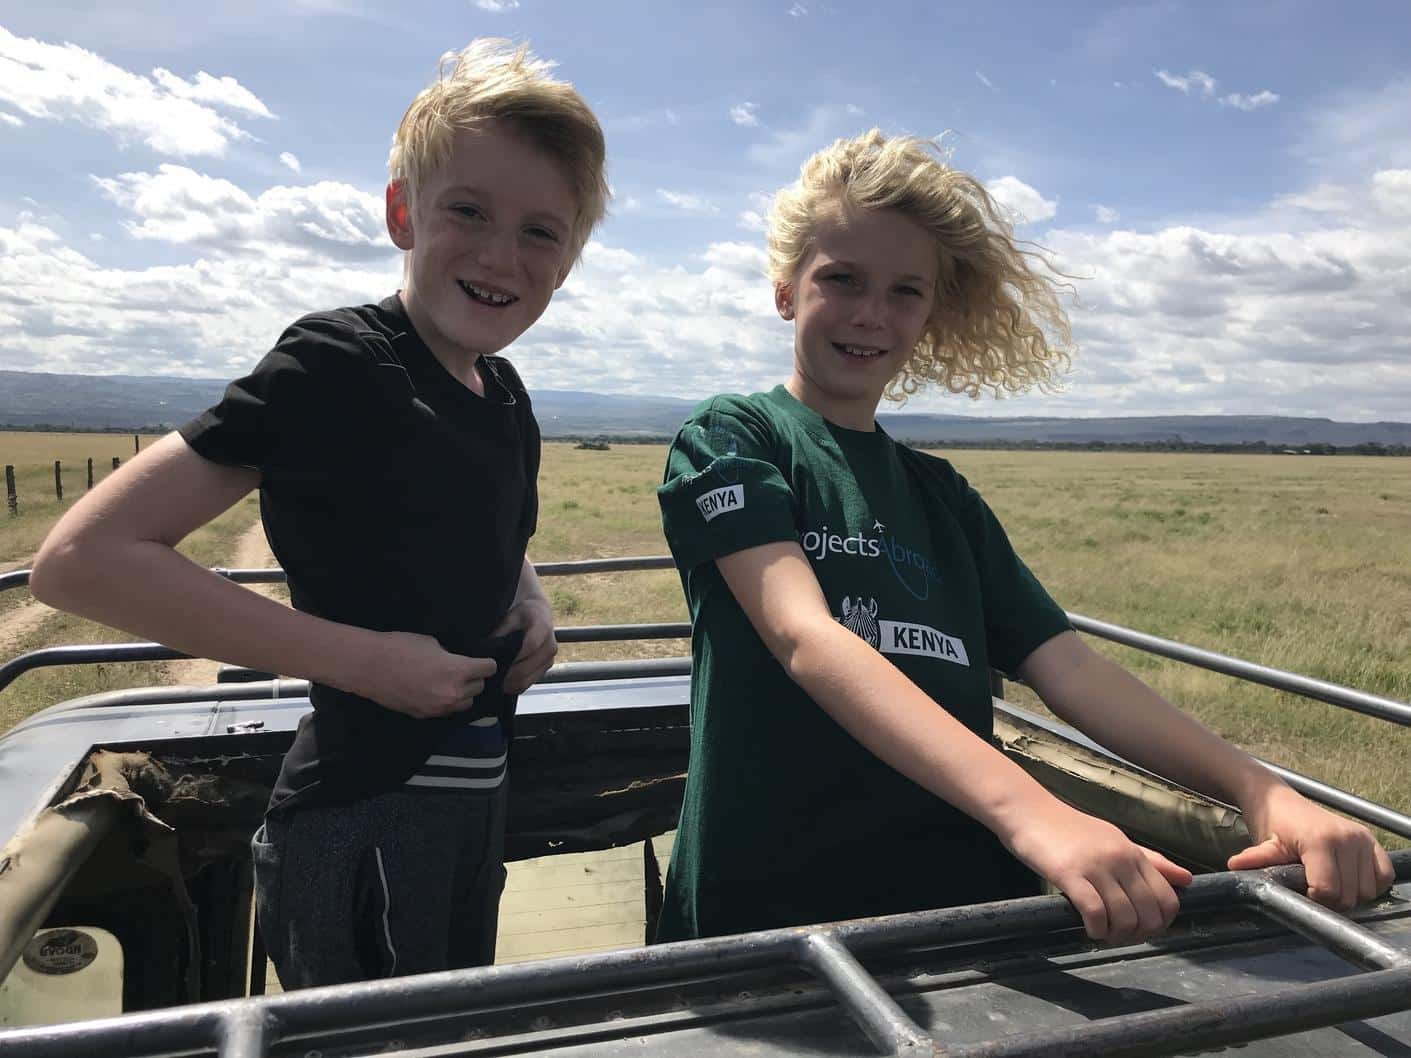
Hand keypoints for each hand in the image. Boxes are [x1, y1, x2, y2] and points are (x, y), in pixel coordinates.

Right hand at [351, 630, 496, 718]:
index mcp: (458, 671)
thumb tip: (456, 661)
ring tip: (450, 683)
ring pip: (465, 704)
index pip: (489, 669)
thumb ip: (450, 656)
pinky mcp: (424, 715)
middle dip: (474, 678)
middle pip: (479, 688)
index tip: (481, 660)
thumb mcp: (433, 644)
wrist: (370, 666)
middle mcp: (453, 693)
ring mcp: (439, 708)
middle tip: (463, 670)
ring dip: (462, 694)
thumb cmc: (400, 647)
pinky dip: (445, 702)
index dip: (486, 663)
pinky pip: (445, 711)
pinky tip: (434, 692)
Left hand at [491, 597, 557, 693]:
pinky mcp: (547, 668)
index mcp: (543, 627)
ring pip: (528, 679)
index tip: (495, 662)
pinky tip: (504, 682)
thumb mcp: (512, 615)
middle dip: (507, 675)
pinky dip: (516, 685)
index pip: (529, 646)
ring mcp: (550, 658)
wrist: (540, 614)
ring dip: (510, 683)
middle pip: (527, 667)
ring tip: (495, 680)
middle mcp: (550, 645)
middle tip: (489, 676)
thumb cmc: (524, 614)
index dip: (512, 657)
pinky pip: (530, 683)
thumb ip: (502, 630)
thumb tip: (489, 648)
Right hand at [1002, 799, 1192, 943]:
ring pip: (1125, 917)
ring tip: (1102, 933)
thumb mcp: (1114, 840)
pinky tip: (1088, 929)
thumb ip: (1150, 861)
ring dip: (1116, 935)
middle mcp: (1120, 859)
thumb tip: (1187, 879)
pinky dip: (1096, 930)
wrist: (1028, 811)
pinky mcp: (1070, 874)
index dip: (1159, 923)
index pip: (1167, 899)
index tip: (1140, 928)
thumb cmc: (1068, 828)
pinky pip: (1096, 913)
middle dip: (1138, 934)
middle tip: (1119, 935)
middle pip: (1149, 913)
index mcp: (1133, 853)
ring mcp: (1096, 866)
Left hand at [1229, 783, 1393, 909]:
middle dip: (1331, 901)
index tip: (1301, 893)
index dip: (1315, 901)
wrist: (1278, 799)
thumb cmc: (1271, 823)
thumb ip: (1256, 859)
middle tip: (1312, 889)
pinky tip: (1348, 879)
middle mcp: (1347, 838)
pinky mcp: (1371, 839)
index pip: (1329, 891)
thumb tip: (1234, 867)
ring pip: (1368, 891)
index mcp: (1320, 840)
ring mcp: (1362, 838)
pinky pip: (1383, 876)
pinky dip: (1370, 884)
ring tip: (1328, 881)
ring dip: (1350, 894)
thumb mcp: (1264, 843)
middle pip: (1350, 896)